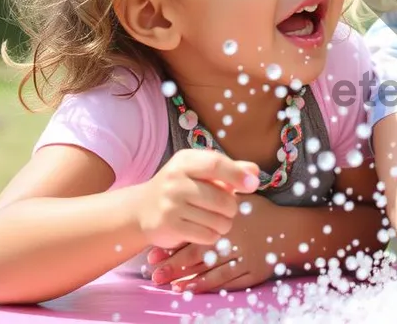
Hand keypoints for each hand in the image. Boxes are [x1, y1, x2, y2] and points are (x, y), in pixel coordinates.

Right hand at [133, 149, 259, 249]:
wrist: (141, 210)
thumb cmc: (181, 187)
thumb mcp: (200, 172)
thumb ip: (229, 169)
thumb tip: (255, 172)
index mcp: (185, 161)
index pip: (215, 164)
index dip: (237, 175)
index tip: (253, 185)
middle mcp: (175, 181)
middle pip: (221, 198)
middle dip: (232, 207)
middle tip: (228, 209)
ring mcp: (170, 204)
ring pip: (216, 220)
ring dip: (224, 223)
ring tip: (216, 219)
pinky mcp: (169, 226)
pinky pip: (206, 235)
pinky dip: (212, 235)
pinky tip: (205, 229)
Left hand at [147, 194, 279, 292]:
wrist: (292, 231)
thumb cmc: (266, 213)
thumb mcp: (245, 199)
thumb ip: (224, 192)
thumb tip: (203, 181)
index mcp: (229, 223)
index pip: (195, 235)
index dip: (174, 246)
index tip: (154, 254)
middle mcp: (235, 243)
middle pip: (199, 257)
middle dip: (175, 267)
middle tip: (155, 274)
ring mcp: (244, 260)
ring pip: (211, 272)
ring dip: (188, 280)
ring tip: (170, 285)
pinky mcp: (252, 273)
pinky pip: (227, 282)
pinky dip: (208, 286)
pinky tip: (193, 289)